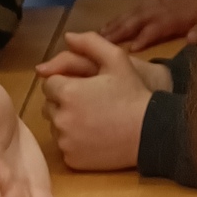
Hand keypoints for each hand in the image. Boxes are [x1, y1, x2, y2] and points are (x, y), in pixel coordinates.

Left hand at [36, 32, 168, 171]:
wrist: (148, 132)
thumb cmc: (132, 93)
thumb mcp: (116, 59)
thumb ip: (89, 43)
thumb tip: (67, 37)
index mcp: (67, 92)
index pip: (49, 84)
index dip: (64, 83)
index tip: (82, 86)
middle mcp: (60, 118)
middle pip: (49, 106)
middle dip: (62, 102)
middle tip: (87, 102)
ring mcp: (65, 141)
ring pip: (55, 127)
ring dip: (66, 121)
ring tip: (90, 119)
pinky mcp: (71, 159)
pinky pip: (64, 147)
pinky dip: (73, 141)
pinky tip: (92, 136)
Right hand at [101, 0, 196, 51]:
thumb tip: (192, 37)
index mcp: (187, 10)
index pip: (162, 22)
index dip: (147, 34)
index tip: (132, 49)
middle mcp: (173, 2)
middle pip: (144, 14)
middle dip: (123, 27)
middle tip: (101, 42)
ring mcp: (168, 0)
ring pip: (138, 10)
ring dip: (118, 22)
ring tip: (99, 34)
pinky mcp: (167, 1)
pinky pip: (141, 8)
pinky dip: (124, 16)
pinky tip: (113, 25)